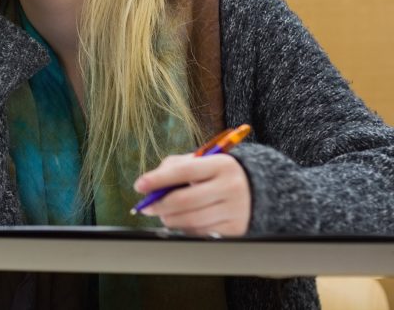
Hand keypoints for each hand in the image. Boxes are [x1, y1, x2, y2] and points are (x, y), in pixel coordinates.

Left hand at [134, 153, 250, 235]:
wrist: (256, 189)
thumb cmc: (217, 173)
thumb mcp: (202, 161)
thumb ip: (174, 167)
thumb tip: (149, 184)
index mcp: (221, 164)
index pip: (183, 171)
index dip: (157, 180)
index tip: (139, 186)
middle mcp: (230, 187)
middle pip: (184, 200)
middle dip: (159, 205)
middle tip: (146, 207)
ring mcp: (235, 210)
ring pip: (190, 220)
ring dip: (169, 219)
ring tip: (164, 214)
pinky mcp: (236, 229)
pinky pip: (200, 233)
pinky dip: (185, 229)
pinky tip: (182, 221)